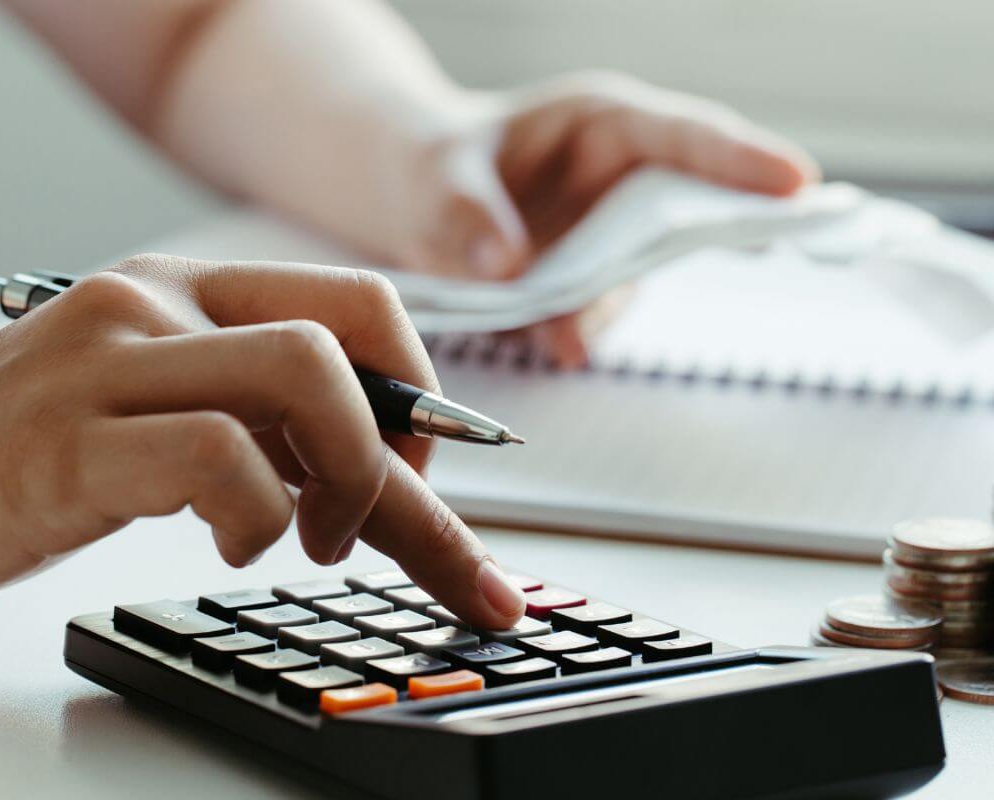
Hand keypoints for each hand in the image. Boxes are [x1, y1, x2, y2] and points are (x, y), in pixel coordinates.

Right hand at [0, 258, 525, 641]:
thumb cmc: (5, 471)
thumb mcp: (146, 421)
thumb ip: (250, 421)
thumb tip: (376, 468)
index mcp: (179, 293)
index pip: (352, 307)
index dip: (424, 394)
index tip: (441, 481)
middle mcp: (149, 303)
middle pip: (348, 336)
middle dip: (410, 450)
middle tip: (387, 523)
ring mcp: (103, 362)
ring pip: (303, 377)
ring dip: (351, 482)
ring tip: (310, 545)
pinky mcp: (61, 442)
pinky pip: (217, 456)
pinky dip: (259, 517)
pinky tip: (229, 548)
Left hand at [391, 71, 819, 366]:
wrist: (410, 204)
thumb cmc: (432, 164)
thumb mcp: (436, 179)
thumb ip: (467, 216)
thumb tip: (508, 267)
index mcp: (600, 124)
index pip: (683, 135)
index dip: (740, 158)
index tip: (795, 182)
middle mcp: (620, 179)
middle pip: (692, 204)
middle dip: (732, 224)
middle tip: (781, 241)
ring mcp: (609, 237)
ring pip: (638, 277)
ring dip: (606, 304)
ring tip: (559, 326)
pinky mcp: (586, 285)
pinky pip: (593, 314)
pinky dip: (573, 329)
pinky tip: (548, 336)